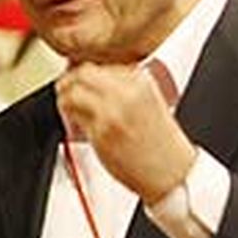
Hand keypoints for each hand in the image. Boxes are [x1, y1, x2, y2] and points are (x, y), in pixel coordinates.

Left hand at [57, 63, 196, 203]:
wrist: (172, 172)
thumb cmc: (161, 143)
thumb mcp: (150, 102)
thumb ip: (124, 87)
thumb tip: (93, 78)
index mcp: (142, 82)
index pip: (100, 65)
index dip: (83, 72)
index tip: (78, 78)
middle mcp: (127, 93)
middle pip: (82, 73)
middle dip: (69, 81)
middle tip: (66, 89)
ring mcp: (112, 112)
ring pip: (72, 92)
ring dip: (64, 97)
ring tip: (67, 104)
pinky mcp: (100, 132)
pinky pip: (73, 114)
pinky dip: (67, 113)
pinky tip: (74, 119)